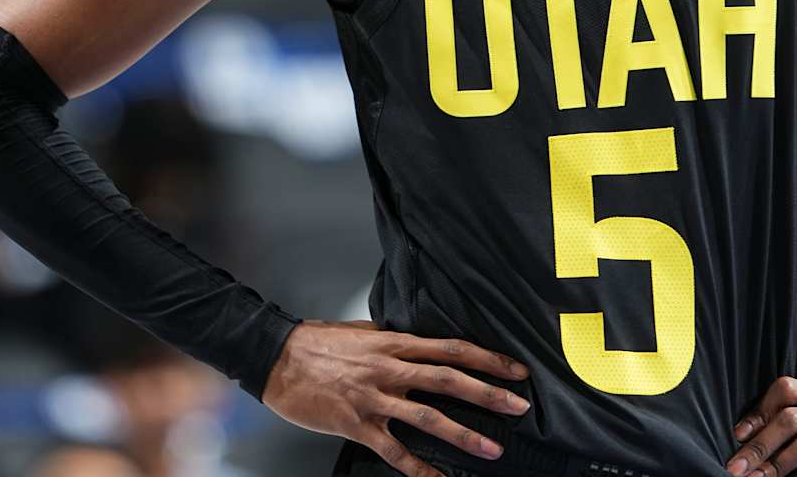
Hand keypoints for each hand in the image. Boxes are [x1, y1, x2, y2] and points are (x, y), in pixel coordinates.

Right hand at [262, 319, 531, 476]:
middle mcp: (389, 369)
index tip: (515, 370)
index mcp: (393, 344)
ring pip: (427, 417)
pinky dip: (418, 469)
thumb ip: (393, 341)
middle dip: (488, 394)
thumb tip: (419, 345)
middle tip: (519, 407)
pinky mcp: (357, 424)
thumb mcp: (363, 333)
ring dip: (463, 434)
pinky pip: (394, 451)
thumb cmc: (317, 343)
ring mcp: (374, 398)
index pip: (451, 348)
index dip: (487, 358)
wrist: (276, 357)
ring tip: (492, 449)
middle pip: (449, 380)